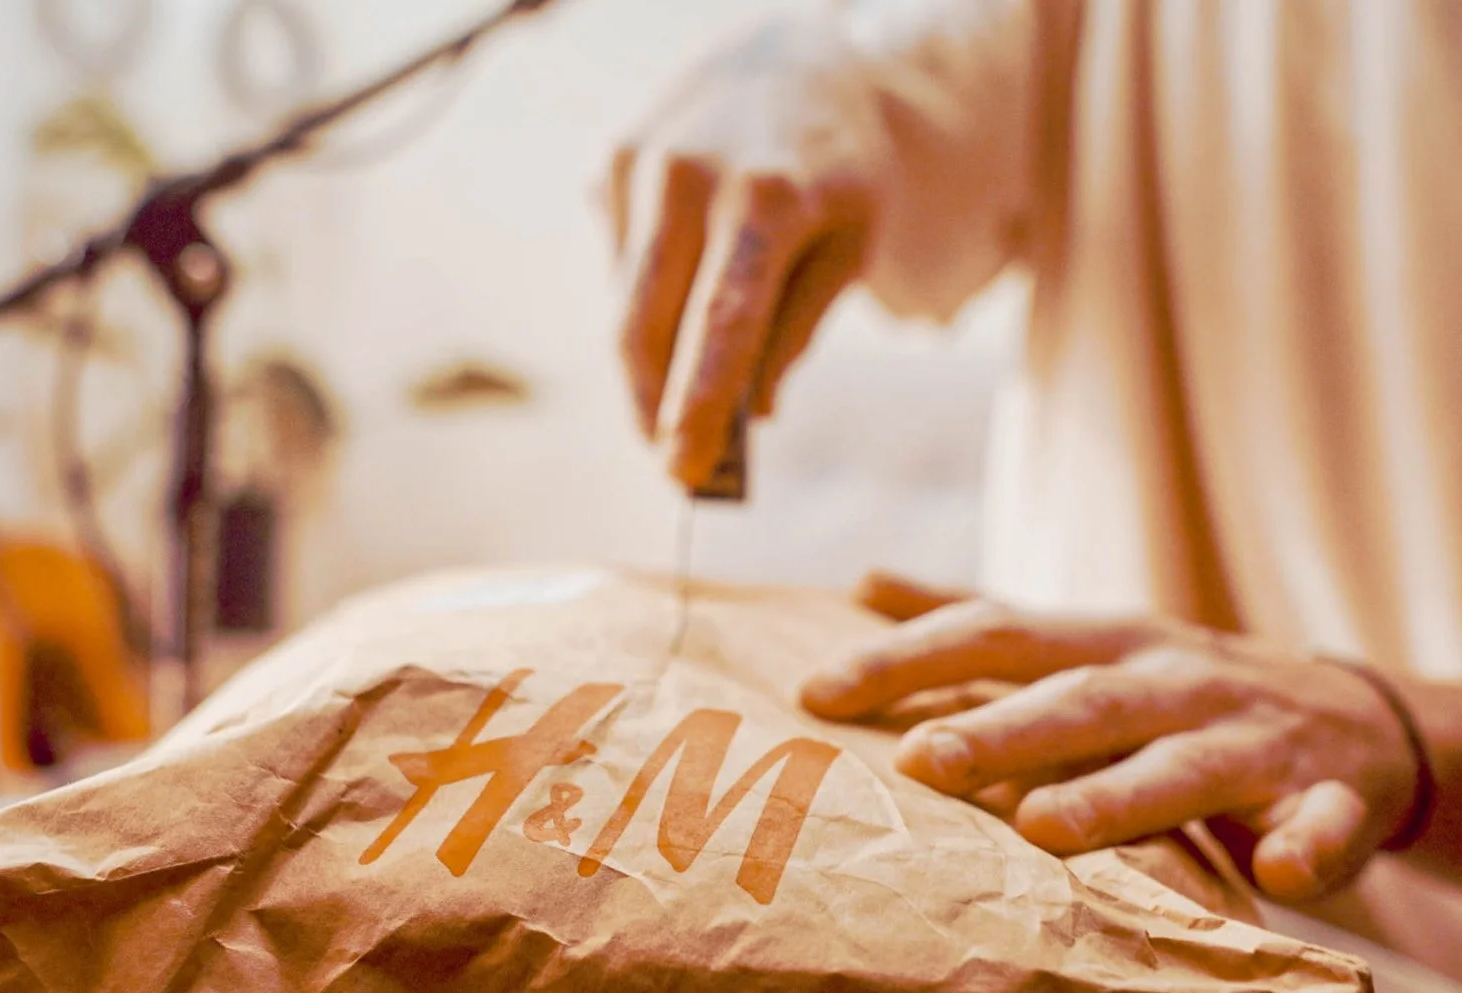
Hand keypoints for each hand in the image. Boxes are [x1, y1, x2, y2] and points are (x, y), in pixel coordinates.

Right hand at [607, 19, 875, 490]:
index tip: (685, 468)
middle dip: (652, 408)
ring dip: (646, 369)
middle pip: (647, 324)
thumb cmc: (835, 165)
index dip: (698, 402)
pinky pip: (620, 268)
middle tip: (676, 469)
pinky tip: (681, 300)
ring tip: (674, 410)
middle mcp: (691, 174)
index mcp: (769, 195)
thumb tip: (752, 415)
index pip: (721, 321)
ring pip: (624, 304)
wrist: (791, 54)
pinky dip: (648, 305)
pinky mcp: (611, 164)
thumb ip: (799, 328)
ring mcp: (641, 165)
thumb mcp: (850, 242)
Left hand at [800, 575, 1422, 901]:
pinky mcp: (1333, 797)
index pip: (998, 636)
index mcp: (1110, 642)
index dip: (909, 659)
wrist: (1365, 719)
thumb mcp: (1092, 643)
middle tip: (918, 763)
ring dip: (1119, 795)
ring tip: (1046, 828)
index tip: (817, 692)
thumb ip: (984, 622)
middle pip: (1082, 702)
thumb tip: (862, 583)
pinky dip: (1311, 844)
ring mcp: (1258, 738)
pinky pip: (1329, 823)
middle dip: (1001, 731)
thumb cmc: (1186, 691)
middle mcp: (1178, 680)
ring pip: (1187, 766)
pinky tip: (1283, 876)